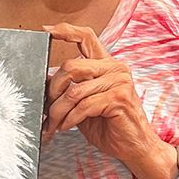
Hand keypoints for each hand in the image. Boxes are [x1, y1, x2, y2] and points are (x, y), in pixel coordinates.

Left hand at [43, 24, 175, 178]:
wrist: (134, 148)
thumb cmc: (110, 126)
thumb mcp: (83, 103)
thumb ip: (68, 88)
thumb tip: (43, 79)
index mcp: (106, 65)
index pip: (86, 37)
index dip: (65, 31)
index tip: (45, 30)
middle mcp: (114, 68)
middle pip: (71, 65)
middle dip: (53, 89)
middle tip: (47, 107)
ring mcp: (119, 82)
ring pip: (74, 90)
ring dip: (58, 110)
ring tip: (54, 123)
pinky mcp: (119, 98)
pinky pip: (83, 106)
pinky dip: (70, 119)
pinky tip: (67, 126)